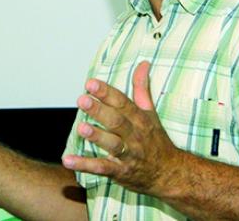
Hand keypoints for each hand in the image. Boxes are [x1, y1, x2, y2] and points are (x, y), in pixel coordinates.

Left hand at [62, 61, 180, 194]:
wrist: (170, 174)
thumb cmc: (155, 140)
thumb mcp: (150, 112)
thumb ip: (141, 87)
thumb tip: (142, 63)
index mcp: (139, 119)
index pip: (122, 102)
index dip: (106, 92)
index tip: (90, 83)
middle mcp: (134, 135)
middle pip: (116, 121)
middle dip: (99, 110)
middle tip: (82, 99)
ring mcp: (127, 154)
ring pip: (112, 144)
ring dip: (96, 136)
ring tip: (81, 127)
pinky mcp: (120, 172)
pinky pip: (102, 168)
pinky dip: (85, 165)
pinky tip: (68, 160)